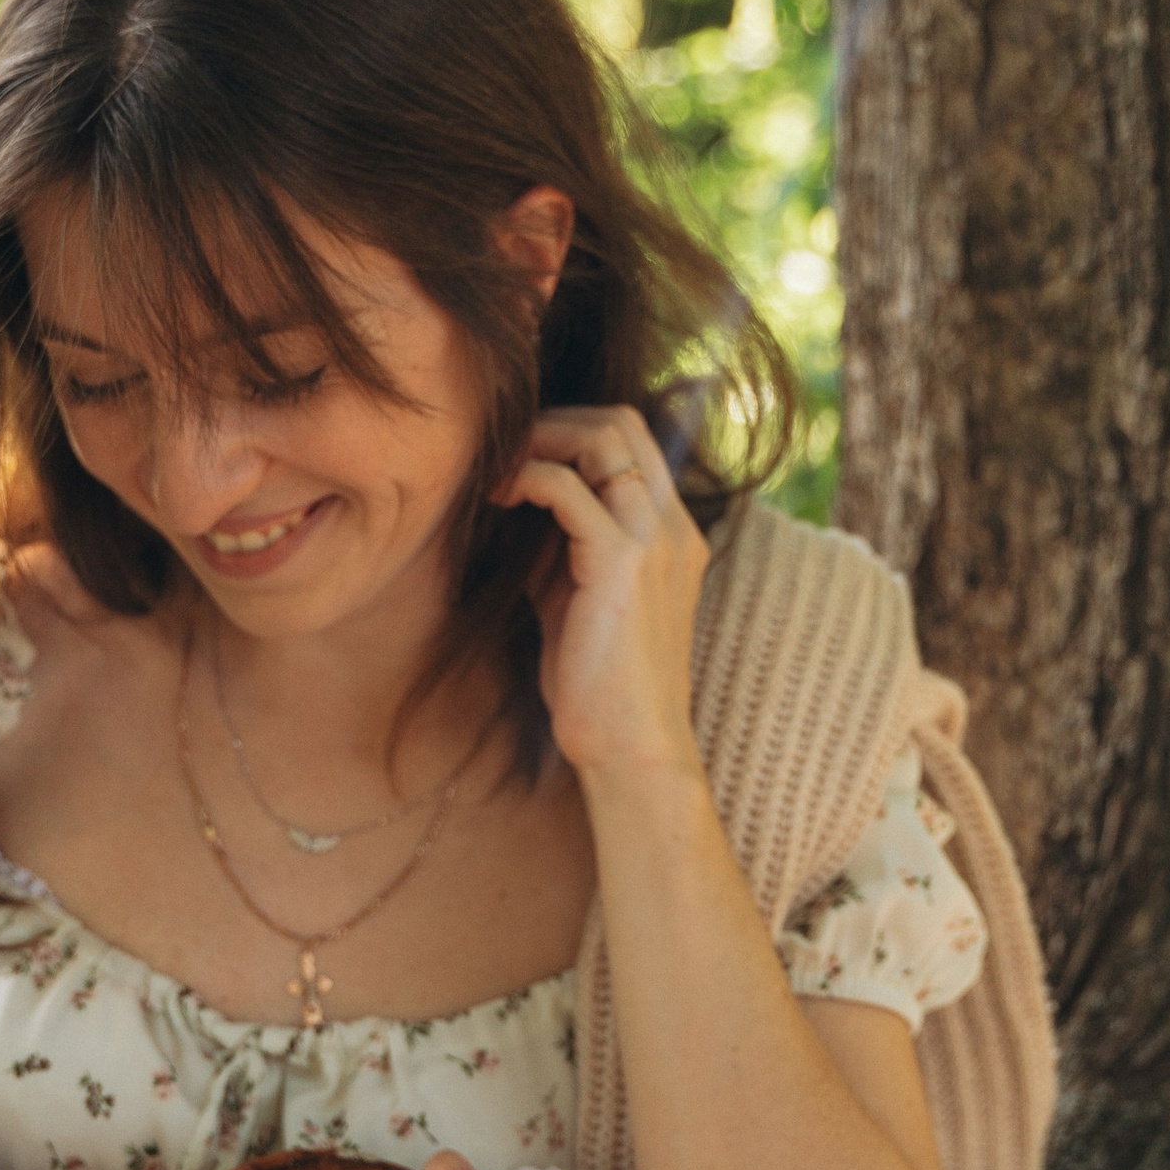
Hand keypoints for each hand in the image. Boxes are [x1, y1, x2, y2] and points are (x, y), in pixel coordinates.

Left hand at [499, 406, 709, 782]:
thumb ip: (557, 551)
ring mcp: (654, 539)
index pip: (635, 440)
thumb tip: (514, 510)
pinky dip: (527, 478)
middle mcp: (672, 525)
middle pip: (623, 422)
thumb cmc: (597, 685)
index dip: (574, 429)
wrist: (630, 748)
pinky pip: (569, 488)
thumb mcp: (573, 600)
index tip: (522, 452)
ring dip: (539, 440)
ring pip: (602, 438)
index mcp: (670, 533)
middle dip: (555, 421)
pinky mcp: (621, 562)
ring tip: (496, 469)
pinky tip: (498, 498)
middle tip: (504, 450)